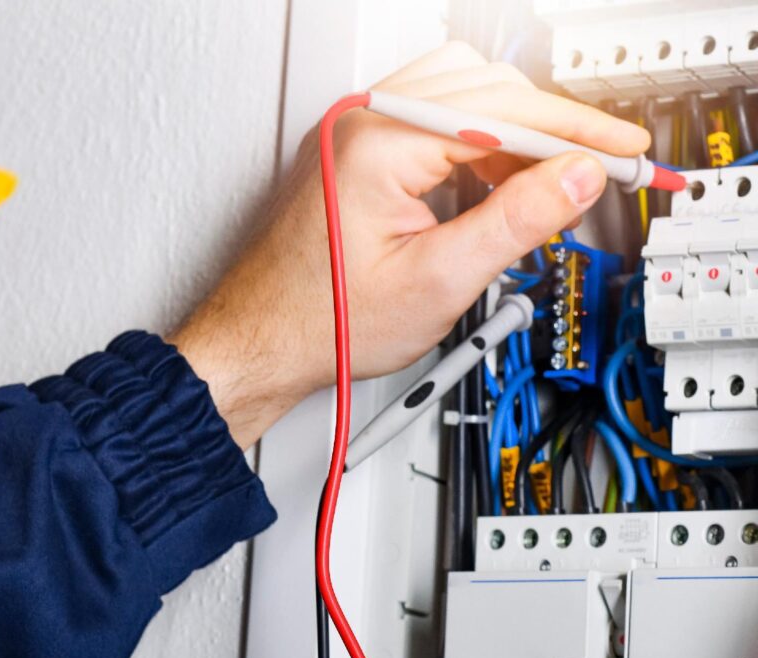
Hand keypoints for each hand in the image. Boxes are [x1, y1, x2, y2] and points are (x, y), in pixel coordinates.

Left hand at [170, 42, 649, 448]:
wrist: (262, 341)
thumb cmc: (320, 322)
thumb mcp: (436, 283)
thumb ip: (516, 222)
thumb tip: (577, 178)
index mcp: (378, 144)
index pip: (504, 112)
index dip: (577, 134)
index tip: (622, 153)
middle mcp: (360, 122)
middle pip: (485, 88)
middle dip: (548, 130)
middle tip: (594, 171)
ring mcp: (352, 132)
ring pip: (460, 96)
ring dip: (511, 133)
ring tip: (541, 188)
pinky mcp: (354, 152)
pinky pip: (430, 121)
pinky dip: (474, 144)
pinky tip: (492, 186)